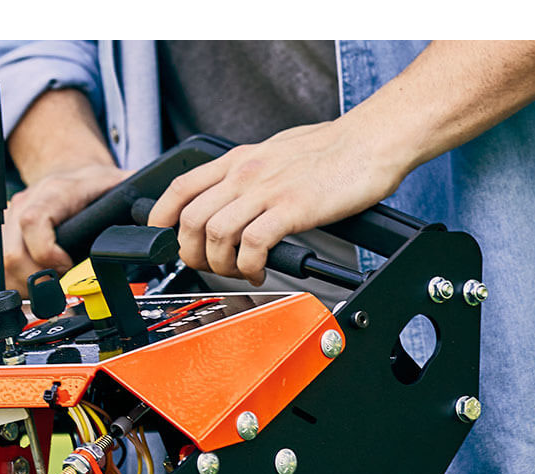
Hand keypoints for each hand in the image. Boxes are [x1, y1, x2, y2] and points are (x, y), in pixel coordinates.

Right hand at [0, 163, 131, 293]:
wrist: (67, 172)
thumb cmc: (90, 183)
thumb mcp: (117, 185)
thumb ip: (135, 200)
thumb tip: (159, 218)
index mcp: (52, 194)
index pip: (33, 223)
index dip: (47, 254)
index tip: (66, 269)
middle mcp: (24, 206)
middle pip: (11, 253)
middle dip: (36, 282)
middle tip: (60, 293)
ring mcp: (9, 222)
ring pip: (0, 265)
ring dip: (24, 287)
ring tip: (49, 294)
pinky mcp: (2, 236)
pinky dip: (12, 284)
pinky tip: (31, 289)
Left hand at [147, 118, 406, 284]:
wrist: (373, 140)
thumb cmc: (330, 150)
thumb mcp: (272, 152)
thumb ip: (245, 175)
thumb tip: (227, 200)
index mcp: (237, 160)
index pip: (180, 188)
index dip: (161, 218)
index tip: (164, 239)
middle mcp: (245, 173)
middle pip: (191, 220)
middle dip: (192, 253)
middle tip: (209, 266)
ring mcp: (267, 190)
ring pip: (216, 234)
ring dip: (220, 264)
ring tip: (238, 271)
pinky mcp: (292, 207)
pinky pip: (252, 245)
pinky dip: (249, 266)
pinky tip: (260, 269)